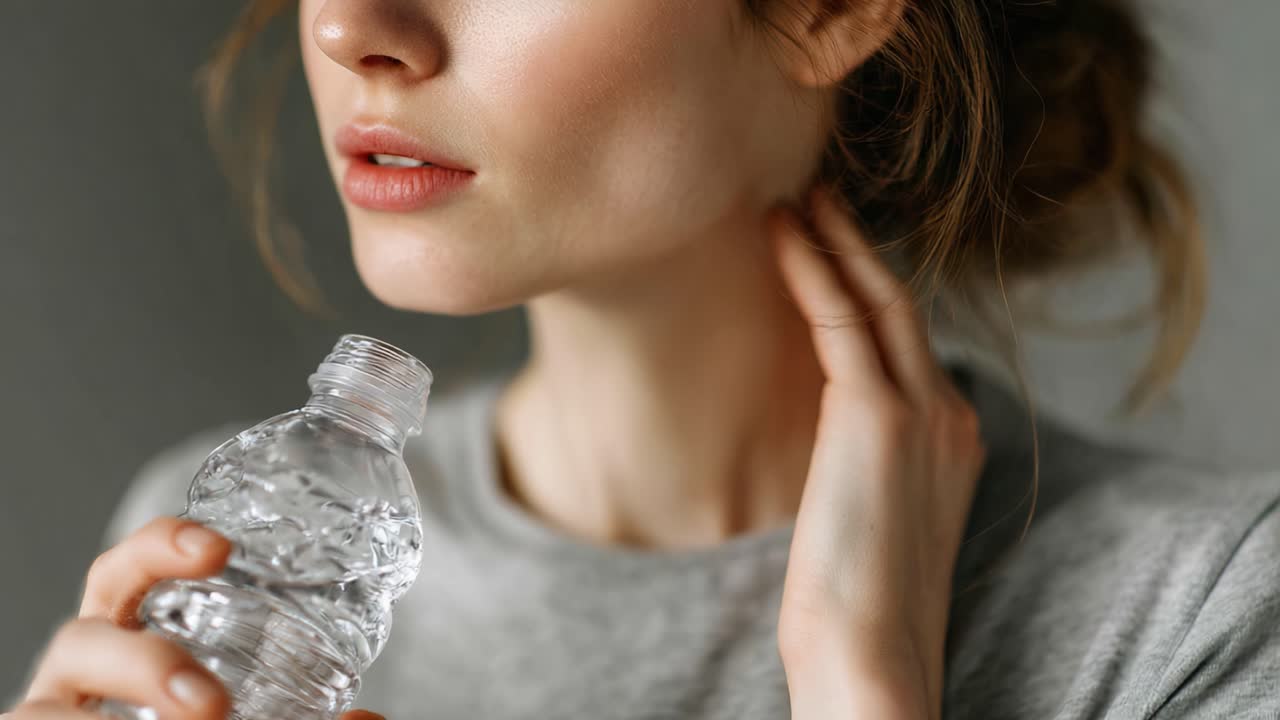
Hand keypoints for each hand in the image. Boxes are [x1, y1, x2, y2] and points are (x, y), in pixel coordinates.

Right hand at [6, 516, 384, 719]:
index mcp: (127, 629)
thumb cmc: (197, 704)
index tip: (220, 547)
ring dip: (114, 715)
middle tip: (210, 703)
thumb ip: (309, 704)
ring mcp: (57, 713)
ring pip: (47, 714)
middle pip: (82, 641)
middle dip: (142, 666)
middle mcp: (82, 669)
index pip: (126, 571)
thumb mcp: (258, 697)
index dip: (160, 547)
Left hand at [770, 187, 986, 718]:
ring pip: (879, 298)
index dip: (870, 287)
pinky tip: (779, 234)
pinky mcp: (879, 415)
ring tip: (795, 199)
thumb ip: (866, 466)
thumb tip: (829, 446)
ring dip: (835, 240)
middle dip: (858, 245)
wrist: (872, 656)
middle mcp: (951, 413)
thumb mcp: (872, 518)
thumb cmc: (857, 604)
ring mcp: (924, 410)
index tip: (834, 248)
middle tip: (817, 196)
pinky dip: (811, 268)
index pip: (910, 342)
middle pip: (903, 305)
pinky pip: (840, 318)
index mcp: (953, 438)